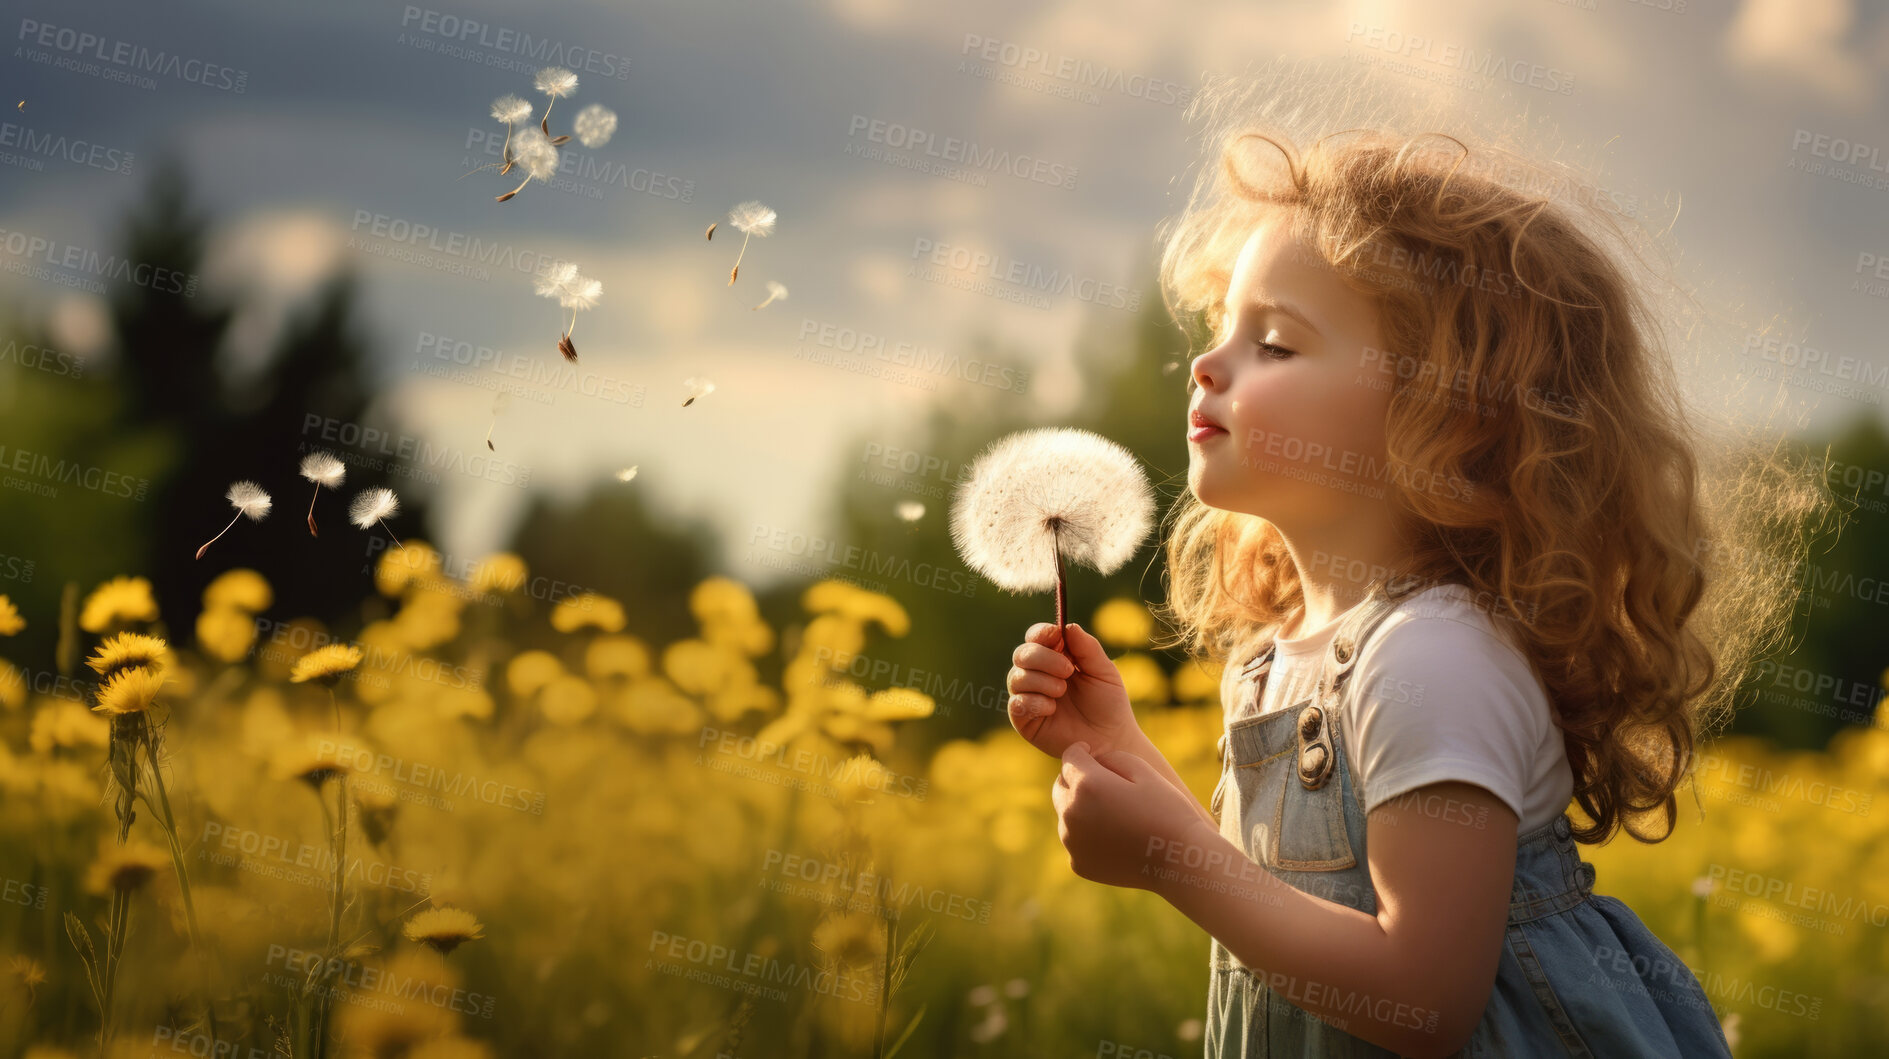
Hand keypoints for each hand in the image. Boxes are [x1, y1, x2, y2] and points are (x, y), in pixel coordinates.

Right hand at [1006, 622, 1139, 760]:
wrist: (1110, 740)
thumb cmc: (1108, 704)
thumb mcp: (1103, 670)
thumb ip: (1087, 647)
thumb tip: (1067, 625)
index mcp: (1055, 658)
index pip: (1035, 637)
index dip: (1041, 633)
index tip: (1055, 635)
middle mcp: (1037, 674)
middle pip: (1022, 654)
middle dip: (1043, 658)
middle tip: (1068, 670)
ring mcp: (1028, 696)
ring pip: (1016, 677)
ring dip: (1042, 681)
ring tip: (1063, 691)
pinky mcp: (1024, 720)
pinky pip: (1016, 703)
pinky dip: (1034, 701)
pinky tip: (1052, 709)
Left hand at [1051, 742, 1209, 889]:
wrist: (1178, 861)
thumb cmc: (1166, 811)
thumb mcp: (1144, 770)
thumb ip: (1110, 757)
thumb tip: (1092, 761)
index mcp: (1087, 785)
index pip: (1069, 758)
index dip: (1080, 751)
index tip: (1089, 752)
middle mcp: (1071, 813)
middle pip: (1060, 786)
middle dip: (1075, 779)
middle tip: (1099, 781)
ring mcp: (1072, 843)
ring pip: (1066, 814)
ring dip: (1080, 808)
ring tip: (1110, 812)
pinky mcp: (1078, 864)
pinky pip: (1075, 841)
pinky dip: (1087, 835)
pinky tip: (1113, 836)